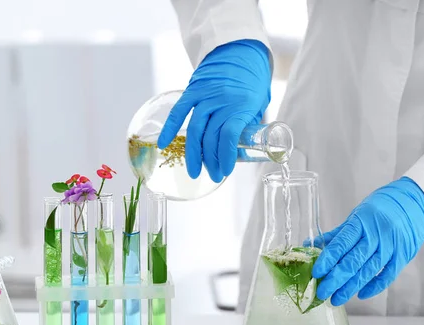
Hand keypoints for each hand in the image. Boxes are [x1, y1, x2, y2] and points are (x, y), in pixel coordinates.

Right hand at [157, 40, 270, 182]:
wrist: (241, 50)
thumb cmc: (253, 81)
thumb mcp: (258, 105)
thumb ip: (247, 126)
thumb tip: (239, 153)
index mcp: (241, 105)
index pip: (229, 136)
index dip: (225, 156)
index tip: (225, 171)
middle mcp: (221, 100)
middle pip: (211, 137)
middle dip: (211, 161)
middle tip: (213, 176)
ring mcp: (205, 95)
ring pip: (195, 129)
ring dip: (193, 154)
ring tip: (195, 171)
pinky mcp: (192, 90)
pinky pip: (178, 112)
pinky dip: (170, 128)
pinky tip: (164, 144)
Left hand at [312, 177, 423, 305]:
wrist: (414, 202)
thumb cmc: (380, 208)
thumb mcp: (356, 216)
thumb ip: (336, 234)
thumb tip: (312, 245)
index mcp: (360, 223)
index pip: (341, 245)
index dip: (327, 260)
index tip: (316, 273)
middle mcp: (376, 236)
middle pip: (353, 262)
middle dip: (335, 280)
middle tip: (322, 293)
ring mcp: (391, 247)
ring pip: (368, 271)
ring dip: (351, 287)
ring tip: (336, 299)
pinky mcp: (403, 256)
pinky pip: (388, 275)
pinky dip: (374, 287)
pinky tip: (360, 295)